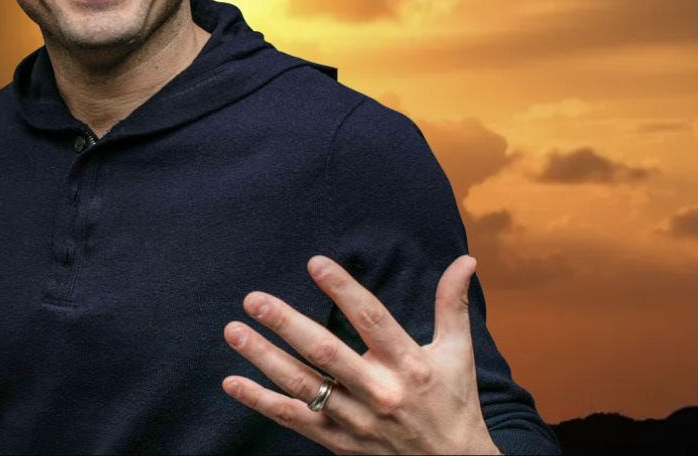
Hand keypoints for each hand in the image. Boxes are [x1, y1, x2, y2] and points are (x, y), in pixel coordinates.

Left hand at [221, 255, 499, 454]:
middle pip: (326, 353)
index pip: (371, 319)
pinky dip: (261, 401)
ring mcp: (355, 419)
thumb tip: (465, 260)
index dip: (343, 290)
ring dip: (264, 358)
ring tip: (234, 331)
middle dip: (286, 324)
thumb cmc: (453, 404)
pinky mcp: (337, 441)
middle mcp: (379, 392)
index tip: (315, 263)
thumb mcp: (458, 354)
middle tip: (254, 300)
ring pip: (302, 386)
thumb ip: (452, 306)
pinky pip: (293, 419)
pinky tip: (233, 381)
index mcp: (408, 365)